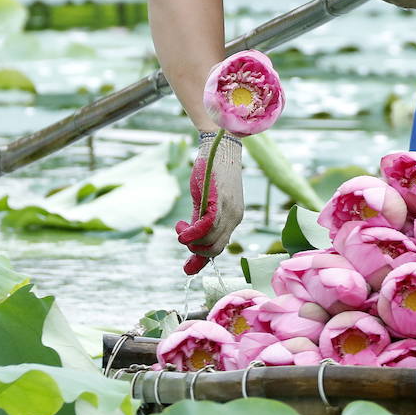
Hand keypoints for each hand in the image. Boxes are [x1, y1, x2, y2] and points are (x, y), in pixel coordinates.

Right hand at [174, 131, 243, 273]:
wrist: (220, 146)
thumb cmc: (211, 174)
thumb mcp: (205, 204)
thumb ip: (199, 225)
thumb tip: (189, 246)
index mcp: (233, 218)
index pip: (220, 247)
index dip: (202, 258)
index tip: (188, 268)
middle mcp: (235, 216)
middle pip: (216, 248)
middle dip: (195, 251)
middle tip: (181, 236)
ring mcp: (229, 209)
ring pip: (212, 240)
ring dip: (191, 241)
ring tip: (180, 228)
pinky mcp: (219, 201)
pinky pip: (208, 226)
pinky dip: (192, 234)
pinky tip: (181, 231)